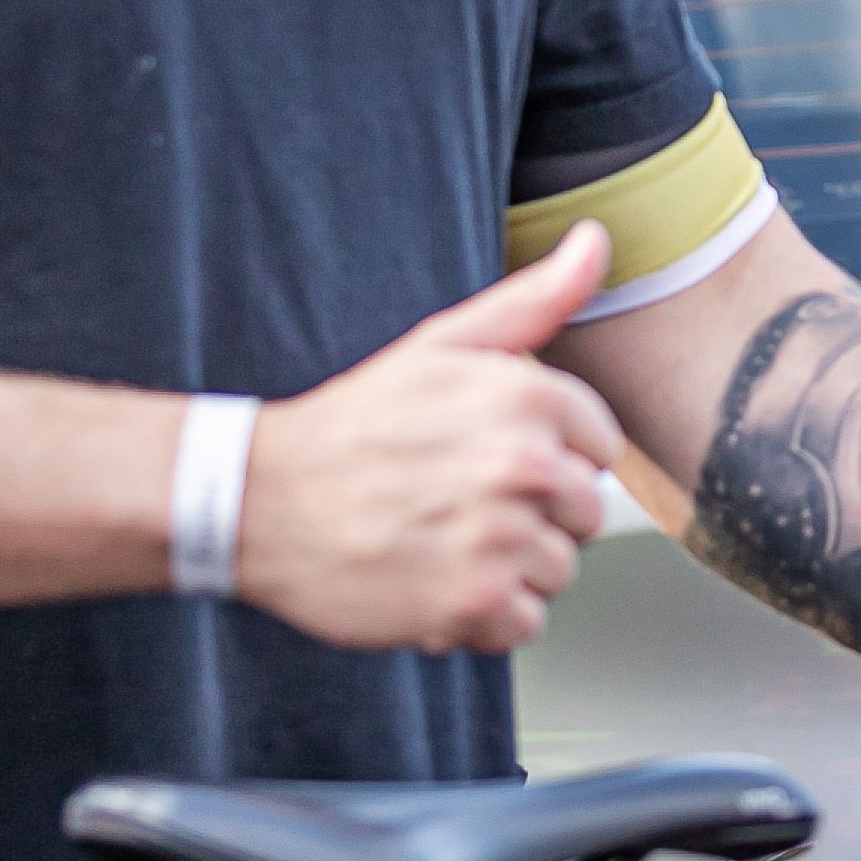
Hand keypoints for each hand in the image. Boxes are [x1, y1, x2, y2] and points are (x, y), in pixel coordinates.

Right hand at [239, 224, 622, 654]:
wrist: (260, 501)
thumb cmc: (357, 423)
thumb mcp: (443, 343)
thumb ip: (534, 299)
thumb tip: (596, 238)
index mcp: (527, 398)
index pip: (600, 448)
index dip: (551, 456)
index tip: (491, 457)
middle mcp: (524, 466)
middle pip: (583, 514)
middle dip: (534, 515)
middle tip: (460, 502)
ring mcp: (500, 538)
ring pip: (557, 570)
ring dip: (509, 568)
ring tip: (443, 540)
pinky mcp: (473, 603)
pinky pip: (524, 622)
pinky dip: (484, 616)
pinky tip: (436, 581)